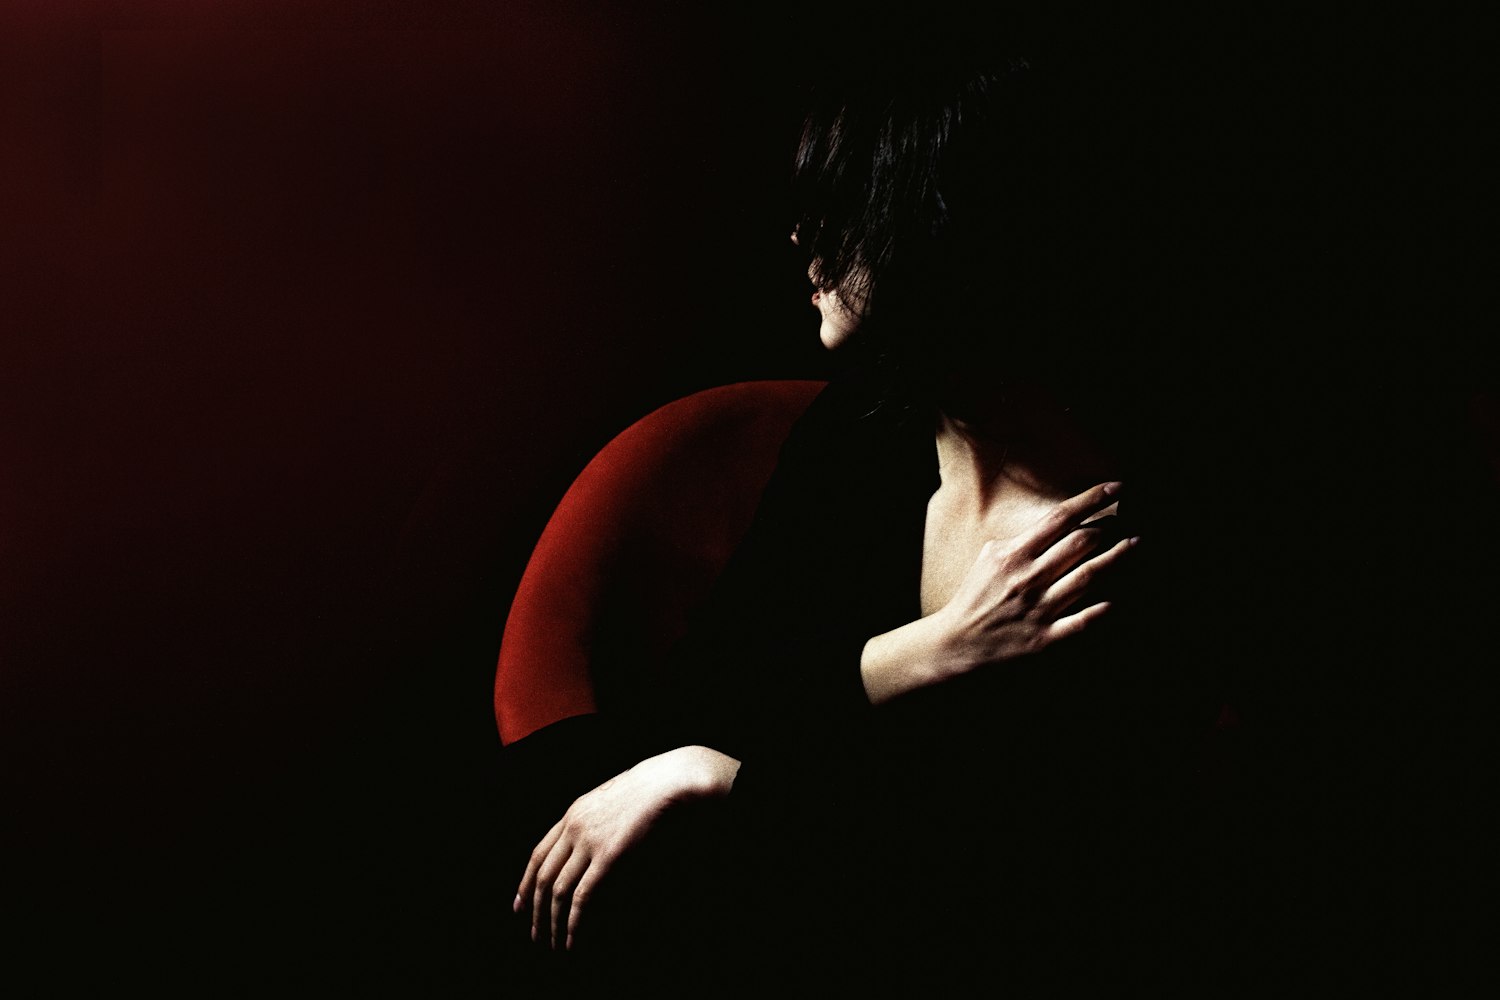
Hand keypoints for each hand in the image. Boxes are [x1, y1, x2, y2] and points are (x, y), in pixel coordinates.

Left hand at [512, 745, 739, 950]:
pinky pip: (582, 895)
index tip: (520, 906)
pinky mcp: (609, 856)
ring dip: (552, 922)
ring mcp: (589, 842)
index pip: (538, 855)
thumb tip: (588, 849)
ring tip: (552, 944)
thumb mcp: (611, 802)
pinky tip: (572, 939)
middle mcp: (574, 828)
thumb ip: (594, 822)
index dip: (526, 883)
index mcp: (572, 815)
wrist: (667, 782)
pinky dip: (574, 922)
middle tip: (535, 935)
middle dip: (535, 910)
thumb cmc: (647, 792)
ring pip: (558, 890)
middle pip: (543, 876)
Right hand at [862, 481, 1136, 702]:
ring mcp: (1038, 609)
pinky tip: (1122, 596)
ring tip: (1134, 545)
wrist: (957, 642)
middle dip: (1109, 529)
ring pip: (1088, 577)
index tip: (1115, 487)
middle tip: (1129, 522)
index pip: (1059, 518)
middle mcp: (1028, 578)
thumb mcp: (990, 558)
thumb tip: (1056, 526)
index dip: (1091, 499)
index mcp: (1013, 555)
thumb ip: (1021, 541)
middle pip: (1079, 543)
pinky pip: (1083, 620)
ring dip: (1116, 559)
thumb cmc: (975, 596)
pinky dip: (1105, 608)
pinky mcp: (1045, 638)